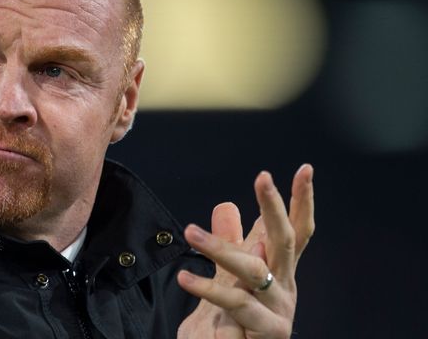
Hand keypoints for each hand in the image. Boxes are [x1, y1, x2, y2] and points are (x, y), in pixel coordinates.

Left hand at [176, 164, 314, 338]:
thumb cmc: (234, 323)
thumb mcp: (229, 278)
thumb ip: (229, 245)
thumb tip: (226, 205)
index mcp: (279, 272)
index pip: (296, 230)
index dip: (302, 201)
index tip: (306, 168)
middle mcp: (285, 288)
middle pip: (285, 241)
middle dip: (275, 207)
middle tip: (263, 177)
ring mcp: (278, 311)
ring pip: (252, 270)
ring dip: (220, 248)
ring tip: (190, 232)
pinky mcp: (267, 333)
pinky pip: (234, 304)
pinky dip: (208, 290)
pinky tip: (185, 278)